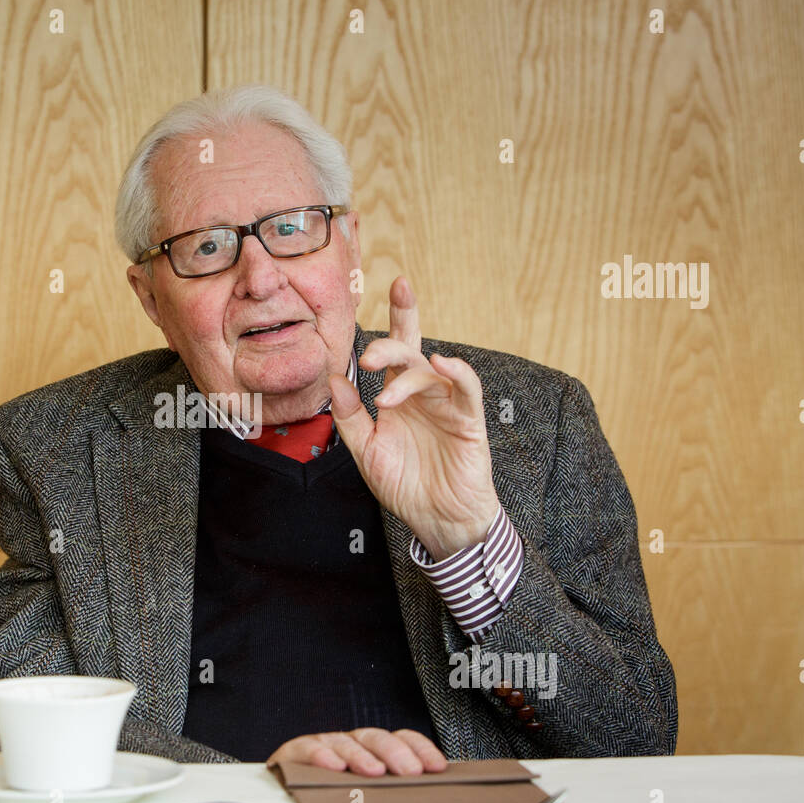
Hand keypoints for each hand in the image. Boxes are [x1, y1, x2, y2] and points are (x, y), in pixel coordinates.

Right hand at [266, 727, 446, 776]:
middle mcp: (350, 742)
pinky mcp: (296, 753)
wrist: (284, 787)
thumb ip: (391, 786)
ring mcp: (324, 745)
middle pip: (376, 738)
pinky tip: (333, 767)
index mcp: (372, 748)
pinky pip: (308, 748)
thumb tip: (425, 792)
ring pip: (345, 742)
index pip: (400, 739)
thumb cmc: (332, 789)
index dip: (420, 749)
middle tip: (410, 771)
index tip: (437, 767)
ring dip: (361, 756)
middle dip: (396, 753)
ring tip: (375, 771)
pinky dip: (321, 756)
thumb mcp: (367, 788)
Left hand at [329, 275, 499, 559]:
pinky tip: (440, 363)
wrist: (437, 520)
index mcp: (398, 395)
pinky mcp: (469, 419)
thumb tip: (334, 380)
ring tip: (386, 398)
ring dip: (406, 377)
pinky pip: (467, 387)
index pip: (395, 350)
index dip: (399, 315)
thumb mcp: (366, 452)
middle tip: (368, 358)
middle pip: (410, 351)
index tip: (394, 283)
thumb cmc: (406, 485)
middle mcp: (423, 393)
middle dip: (390, 344)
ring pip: (430, 370)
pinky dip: (456, 371)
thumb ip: (350, 417)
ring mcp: (448, 404)